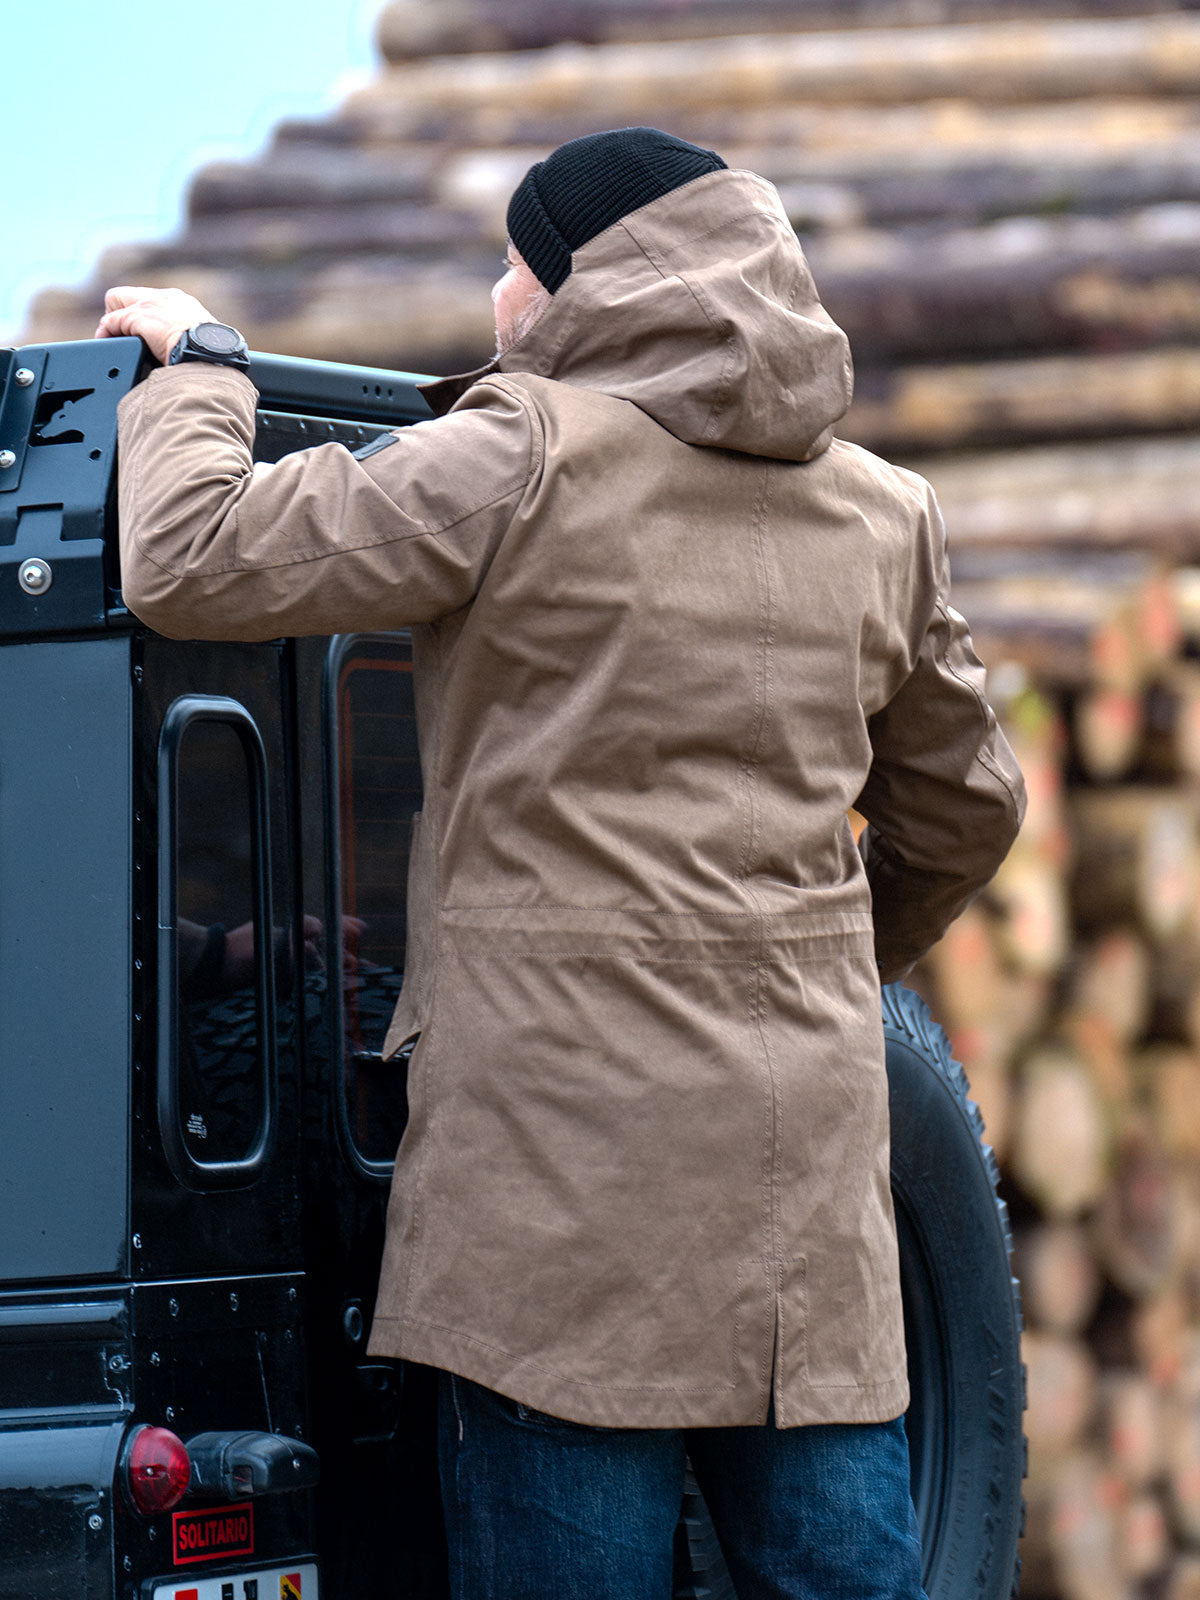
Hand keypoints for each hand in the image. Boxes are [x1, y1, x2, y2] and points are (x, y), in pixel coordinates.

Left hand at [95, 285, 217, 365]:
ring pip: (116, 303)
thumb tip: (182, 356)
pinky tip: (108, 347)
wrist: (208, 355)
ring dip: (113, 325)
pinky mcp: (137, 316)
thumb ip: (188, 341)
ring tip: (115, 343)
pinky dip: (106, 334)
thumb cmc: (210, 359)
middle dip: (124, 314)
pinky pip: (111, 322)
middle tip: (125, 337)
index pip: (155, 301)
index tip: (145, 335)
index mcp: (185, 304)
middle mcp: (166, 297)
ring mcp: (151, 305)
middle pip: (132, 295)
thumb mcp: (201, 345)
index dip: (145, 317)